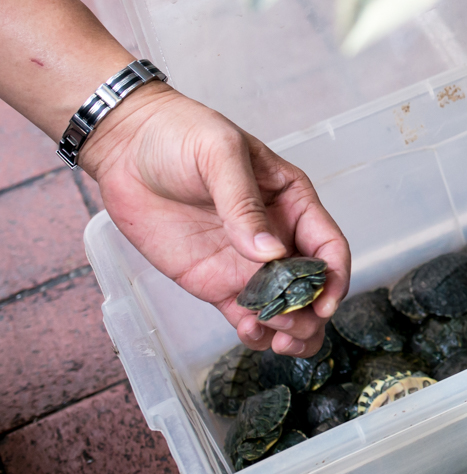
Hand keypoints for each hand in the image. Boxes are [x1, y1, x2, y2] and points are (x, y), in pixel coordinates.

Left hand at [79, 82, 350, 356]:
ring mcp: (246, 263)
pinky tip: (251, 334)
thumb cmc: (181, 134)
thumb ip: (244, 204)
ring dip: (288, 328)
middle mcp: (278, 236)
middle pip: (310, 285)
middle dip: (310, 312)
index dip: (333, 276)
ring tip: (276, 340)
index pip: (327, 245)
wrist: (126, 145)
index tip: (323, 302)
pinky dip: (255, 331)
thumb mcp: (220, 155)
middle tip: (294, 329)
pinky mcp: (215, 281)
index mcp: (292, 202)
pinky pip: (245, 314)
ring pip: (282, 306)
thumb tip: (270, 253)